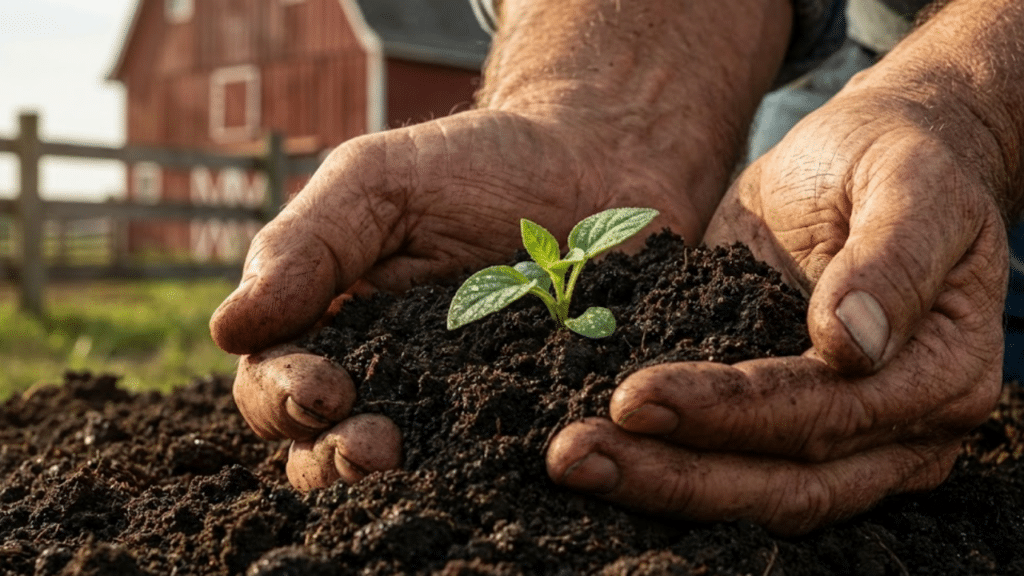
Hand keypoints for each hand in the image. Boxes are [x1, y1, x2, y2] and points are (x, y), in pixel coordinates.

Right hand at [211, 108, 704, 489]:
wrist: (593, 167)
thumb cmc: (476, 168)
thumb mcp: (378, 182)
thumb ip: (306, 246)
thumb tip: (227, 329)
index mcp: (333, 326)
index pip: (275, 385)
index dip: (283, 398)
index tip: (324, 390)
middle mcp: (384, 380)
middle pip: (322, 449)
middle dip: (331, 458)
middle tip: (371, 448)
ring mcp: (454, 408)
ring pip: (396, 473)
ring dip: (386, 482)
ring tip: (404, 462)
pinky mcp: (525, 422)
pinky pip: (493, 466)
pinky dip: (483, 476)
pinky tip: (497, 466)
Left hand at [546, 84, 1008, 534]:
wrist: (878, 155)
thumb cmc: (901, 159)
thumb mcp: (912, 184)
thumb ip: (893, 259)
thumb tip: (852, 342)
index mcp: (939, 375)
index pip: (825, 416)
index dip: (731, 414)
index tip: (634, 397)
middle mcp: (895, 427)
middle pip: (783, 482)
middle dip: (675, 475)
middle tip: (574, 456)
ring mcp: (841, 434)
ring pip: (752, 490)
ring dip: (657, 481)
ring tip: (572, 461)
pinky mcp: (788, 417)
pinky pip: (727, 460)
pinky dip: (662, 460)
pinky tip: (599, 448)